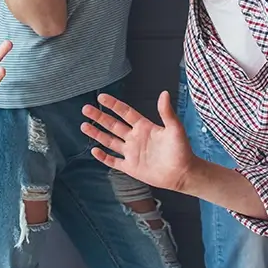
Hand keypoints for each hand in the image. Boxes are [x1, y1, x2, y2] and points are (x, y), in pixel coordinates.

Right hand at [81, 91, 195, 192]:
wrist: (183, 173)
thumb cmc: (181, 150)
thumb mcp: (175, 129)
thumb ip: (167, 113)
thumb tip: (164, 93)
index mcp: (144, 126)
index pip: (125, 112)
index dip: (113, 105)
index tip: (101, 97)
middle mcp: (135, 137)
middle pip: (113, 125)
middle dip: (99, 117)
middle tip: (86, 109)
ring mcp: (131, 152)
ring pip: (110, 141)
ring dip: (97, 134)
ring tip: (83, 126)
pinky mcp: (131, 167)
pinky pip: (113, 161)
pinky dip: (103, 157)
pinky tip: (94, 151)